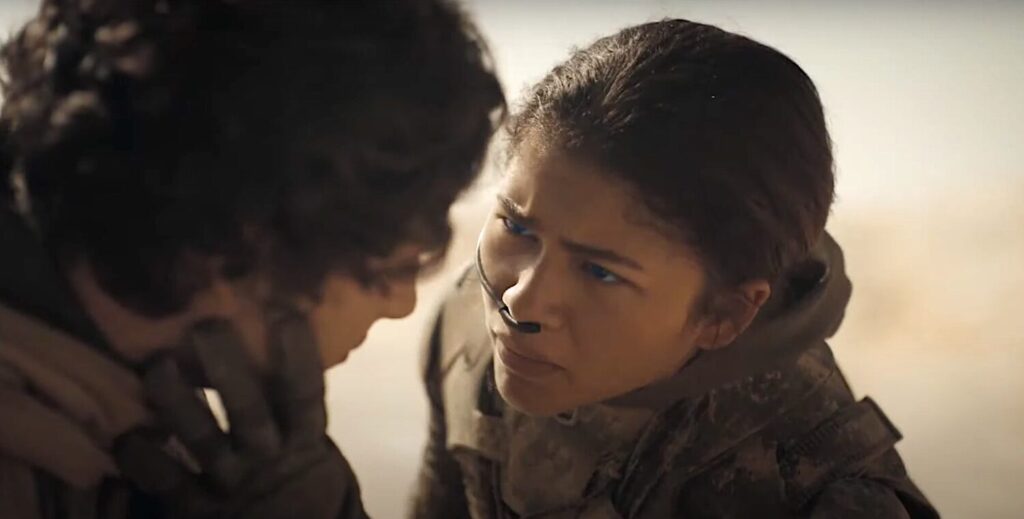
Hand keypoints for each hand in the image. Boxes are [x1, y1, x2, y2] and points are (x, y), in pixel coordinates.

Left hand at [113, 310, 366, 517]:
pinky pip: (170, 482)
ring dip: (179, 404)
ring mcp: (232, 484)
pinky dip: (145, 460)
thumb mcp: (314, 448)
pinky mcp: (200, 509)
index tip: (286, 317)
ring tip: (157, 367)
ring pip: (204, 441)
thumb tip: (280, 340)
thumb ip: (295, 410)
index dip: (298, 358)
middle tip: (206, 328)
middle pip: (249, 410)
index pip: (304, 396)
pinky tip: (125, 438)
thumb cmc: (304, 485)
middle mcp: (268, 458)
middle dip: (228, 370)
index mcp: (304, 442)